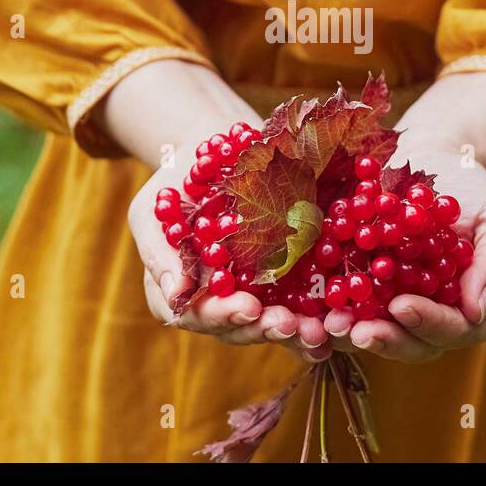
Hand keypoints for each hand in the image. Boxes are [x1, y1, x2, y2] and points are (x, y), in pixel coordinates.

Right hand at [127, 141, 330, 361]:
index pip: (198, 316)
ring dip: (292, 332)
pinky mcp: (280, 282)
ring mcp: (249, 295)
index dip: (223, 315)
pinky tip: (332, 327)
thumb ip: (159, 250)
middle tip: (288, 324)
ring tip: (315, 332)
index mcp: (181, 293)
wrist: (212, 153)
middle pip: (237, 328)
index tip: (249, 306)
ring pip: (268, 324)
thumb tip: (176, 291)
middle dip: (263, 328)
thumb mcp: (153, 210)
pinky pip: (296, 307)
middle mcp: (216, 303)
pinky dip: (313, 319)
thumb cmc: (174, 183)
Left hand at [322, 70, 485, 362]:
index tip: (403, 307)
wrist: (434, 162)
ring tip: (330, 324)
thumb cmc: (475, 193)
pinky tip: (310, 307)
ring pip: (374, 333)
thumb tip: (477, 310)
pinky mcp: (360, 288)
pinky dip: (326, 310)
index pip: (454, 330)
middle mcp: (431, 317)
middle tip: (359, 331)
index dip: (429, 324)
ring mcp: (393, 307)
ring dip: (350, 334)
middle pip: (412, 344)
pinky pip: (343, 307)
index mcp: (470, 310)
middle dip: (385, 340)